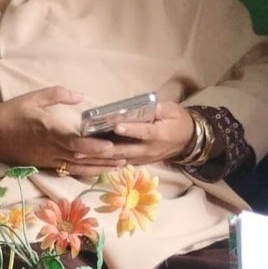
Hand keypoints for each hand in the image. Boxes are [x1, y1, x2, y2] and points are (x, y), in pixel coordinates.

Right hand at [0, 87, 122, 175]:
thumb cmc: (9, 114)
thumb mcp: (32, 97)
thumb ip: (57, 95)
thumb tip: (79, 97)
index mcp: (48, 131)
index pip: (75, 141)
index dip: (93, 145)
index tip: (110, 145)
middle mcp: (51, 149)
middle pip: (83, 156)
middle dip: (105, 158)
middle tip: (127, 156)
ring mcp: (48, 159)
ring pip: (79, 166)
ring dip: (100, 167)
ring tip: (120, 165)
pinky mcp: (45, 164)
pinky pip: (69, 169)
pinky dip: (86, 170)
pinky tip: (99, 170)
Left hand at [71, 104, 195, 170]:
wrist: (188, 141)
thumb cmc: (178, 120)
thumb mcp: (171, 109)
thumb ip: (155, 107)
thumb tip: (136, 105)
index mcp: (160, 133)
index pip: (144, 131)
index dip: (130, 129)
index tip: (116, 126)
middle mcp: (150, 149)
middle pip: (125, 150)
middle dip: (103, 149)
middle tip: (83, 147)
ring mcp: (144, 158)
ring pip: (119, 159)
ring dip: (99, 158)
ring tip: (80, 155)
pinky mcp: (139, 162)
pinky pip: (121, 163)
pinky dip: (105, 162)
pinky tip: (89, 160)